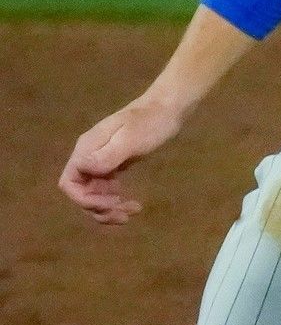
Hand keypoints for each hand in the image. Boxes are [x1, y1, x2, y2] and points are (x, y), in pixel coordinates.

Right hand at [60, 99, 186, 223]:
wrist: (167, 109)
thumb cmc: (150, 122)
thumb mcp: (130, 139)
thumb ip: (106, 155)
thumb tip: (83, 169)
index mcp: (87, 150)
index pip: (69, 183)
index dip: (85, 199)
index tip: (110, 204)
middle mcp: (89, 156)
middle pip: (81, 192)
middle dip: (99, 208)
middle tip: (125, 215)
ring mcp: (101, 160)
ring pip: (94, 193)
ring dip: (109, 208)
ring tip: (133, 211)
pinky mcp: (115, 164)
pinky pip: (107, 188)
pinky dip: (116, 200)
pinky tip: (134, 204)